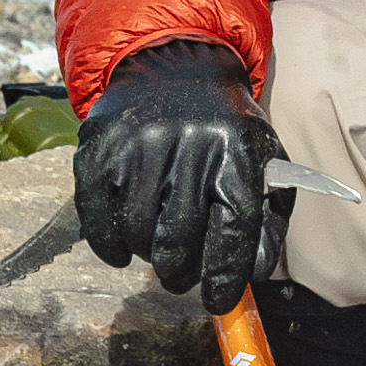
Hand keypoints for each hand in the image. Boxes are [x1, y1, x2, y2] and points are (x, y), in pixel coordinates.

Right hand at [72, 41, 282, 307]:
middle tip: (181, 275)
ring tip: (157, 246)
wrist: (173, 64)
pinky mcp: (99, 147)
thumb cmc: (226, 127)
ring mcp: (138, 144)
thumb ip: (267, 219)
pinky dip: (109, 246)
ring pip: (136, 233)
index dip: (223, 277)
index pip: (232, 231)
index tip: (217, 301)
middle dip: (179, 272)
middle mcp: (188, 145)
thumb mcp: (263, 161)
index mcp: (236, 151)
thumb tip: (253, 274)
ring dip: (146, 254)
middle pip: (176, 241)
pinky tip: (122, 250)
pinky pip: (97, 217)